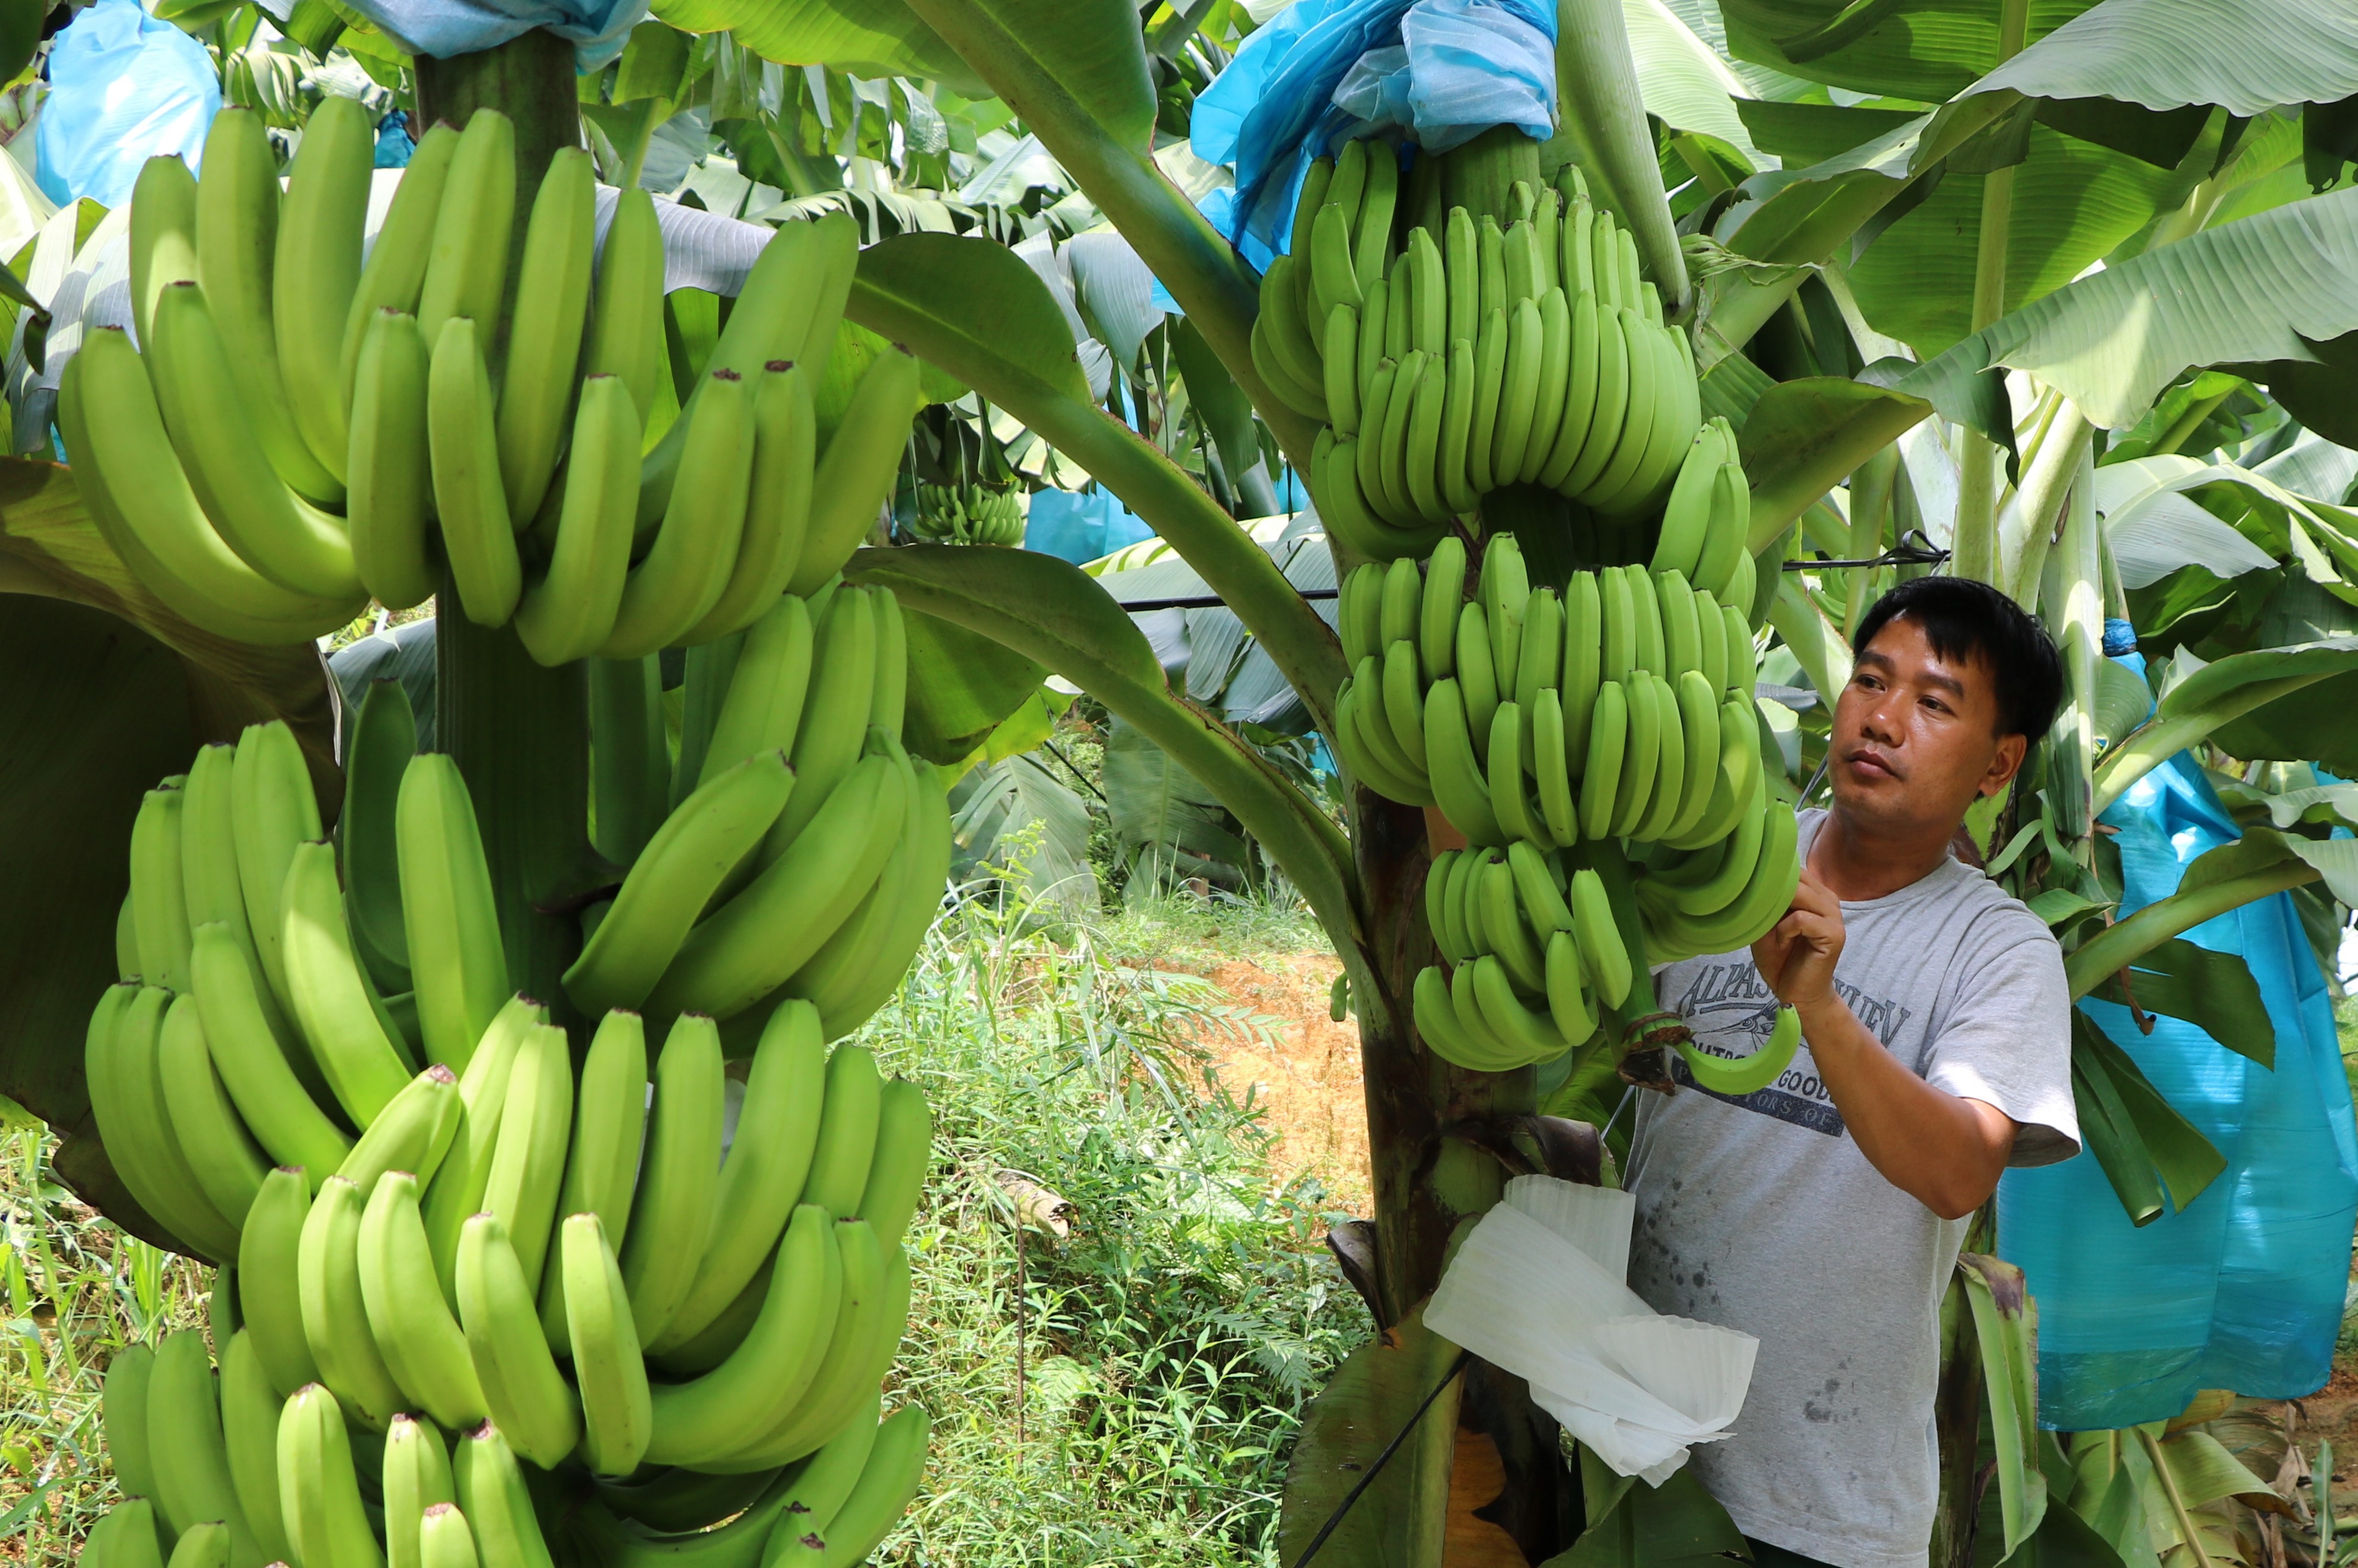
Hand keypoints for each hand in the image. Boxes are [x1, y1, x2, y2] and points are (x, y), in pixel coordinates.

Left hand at [1750, 868, 1844, 1015]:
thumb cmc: (1780, 959)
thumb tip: (1753, 877)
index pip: (1792, 868)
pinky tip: (1782, 943)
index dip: (1769, 878)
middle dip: (1771, 893)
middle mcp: (1829, 900)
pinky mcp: (1834, 934)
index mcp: (1815, 893)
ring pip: (1798, 893)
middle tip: (1761, 917)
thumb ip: (1766, 900)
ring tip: (1774, 934)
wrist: (1796, 994)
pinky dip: (1784, 930)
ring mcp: (1835, 916)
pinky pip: (1801, 918)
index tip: (1752, 895)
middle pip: (1795, 877)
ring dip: (1777, 913)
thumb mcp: (1765, 924)